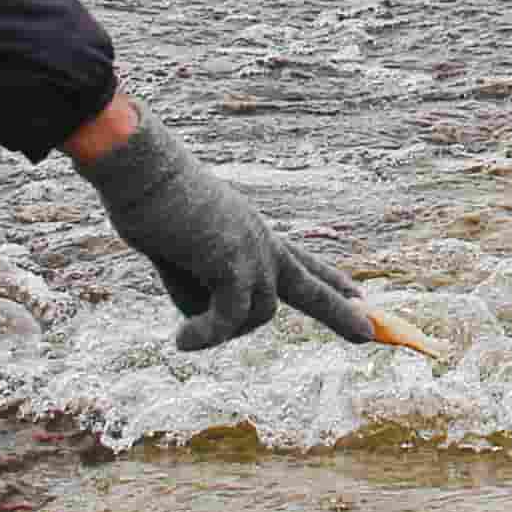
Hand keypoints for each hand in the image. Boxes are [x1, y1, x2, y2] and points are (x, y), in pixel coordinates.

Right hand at [69, 104, 382, 352]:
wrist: (141, 170)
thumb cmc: (150, 202)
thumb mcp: (178, 251)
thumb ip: (199, 284)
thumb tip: (209, 321)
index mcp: (252, 233)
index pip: (301, 261)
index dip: (329, 281)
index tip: (359, 294)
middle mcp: (261, 241)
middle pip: (309, 287)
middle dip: (338, 313)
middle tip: (370, 335)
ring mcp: (252, 249)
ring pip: (255, 314)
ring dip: (218, 329)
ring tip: (184, 330)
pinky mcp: (233, 261)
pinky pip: (229, 316)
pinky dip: (206, 334)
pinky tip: (182, 341)